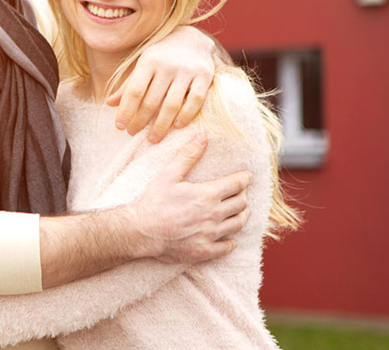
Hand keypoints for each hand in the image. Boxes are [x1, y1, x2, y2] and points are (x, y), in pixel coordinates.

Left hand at [106, 26, 215, 141]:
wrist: (192, 38)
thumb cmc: (161, 56)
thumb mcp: (143, 65)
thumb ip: (128, 85)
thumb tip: (109, 104)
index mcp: (148, 61)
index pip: (134, 91)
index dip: (126, 110)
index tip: (120, 127)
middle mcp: (167, 65)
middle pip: (151, 100)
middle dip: (140, 120)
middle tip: (133, 134)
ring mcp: (187, 70)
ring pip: (172, 103)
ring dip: (161, 124)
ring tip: (153, 138)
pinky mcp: (204, 75)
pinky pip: (195, 100)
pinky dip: (186, 115)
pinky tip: (178, 126)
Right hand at [127, 138, 250, 263]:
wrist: (141, 230)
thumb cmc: (154, 201)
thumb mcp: (169, 174)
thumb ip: (188, 156)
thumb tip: (202, 138)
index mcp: (207, 195)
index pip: (237, 184)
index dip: (244, 178)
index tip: (246, 176)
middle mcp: (214, 215)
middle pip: (241, 204)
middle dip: (243, 196)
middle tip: (240, 192)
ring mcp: (210, 234)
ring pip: (238, 224)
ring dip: (242, 216)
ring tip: (240, 212)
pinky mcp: (204, 250)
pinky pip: (226, 247)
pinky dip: (231, 242)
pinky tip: (229, 239)